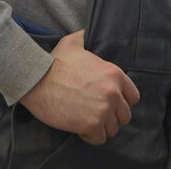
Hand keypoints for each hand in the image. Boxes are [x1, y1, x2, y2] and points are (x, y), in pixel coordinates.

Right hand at [19, 31, 140, 144]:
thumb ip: (84, 38)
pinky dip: (91, 137)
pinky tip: (81, 129)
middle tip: (97, 114)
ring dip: (101, 128)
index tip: (110, 103)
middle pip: (125, 115)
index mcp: (115, 74)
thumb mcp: (74, 43)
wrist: (37, 79)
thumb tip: (83, 30)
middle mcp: (113, 92)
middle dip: (112, 117)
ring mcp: (103, 109)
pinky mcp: (90, 124)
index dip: (122, 102)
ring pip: (113, 129)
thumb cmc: (54, 62)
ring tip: (88, 122)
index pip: (133, 97)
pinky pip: (99, 139)